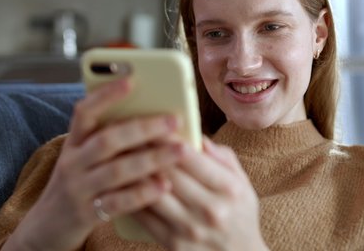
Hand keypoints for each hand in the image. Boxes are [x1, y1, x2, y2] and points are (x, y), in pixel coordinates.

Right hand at [4, 79, 187, 250]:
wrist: (47, 226)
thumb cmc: (79, 183)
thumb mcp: (83, 156)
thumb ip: (109, 138)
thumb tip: (152, 116)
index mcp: (75, 142)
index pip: (85, 112)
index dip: (106, 96)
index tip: (131, 80)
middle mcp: (73, 162)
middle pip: (107, 140)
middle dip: (143, 128)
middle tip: (174, 120)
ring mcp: (79, 188)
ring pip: (116, 170)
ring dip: (151, 158)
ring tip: (180, 150)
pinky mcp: (87, 214)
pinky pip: (117, 202)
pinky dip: (142, 193)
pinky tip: (164, 185)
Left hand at [133, 138, 268, 250]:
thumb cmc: (239, 214)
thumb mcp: (242, 183)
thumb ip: (222, 157)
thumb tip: (197, 135)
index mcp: (229, 189)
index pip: (192, 158)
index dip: (168, 139)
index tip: (153, 123)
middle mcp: (210, 209)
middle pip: (169, 173)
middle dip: (146, 151)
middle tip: (129, 133)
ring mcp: (190, 229)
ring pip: (152, 194)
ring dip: (134, 173)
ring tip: (120, 155)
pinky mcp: (173, 244)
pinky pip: (145, 217)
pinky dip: (131, 197)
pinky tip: (122, 183)